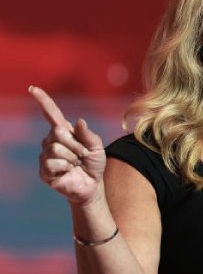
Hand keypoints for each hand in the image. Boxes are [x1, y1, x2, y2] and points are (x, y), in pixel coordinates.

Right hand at [29, 86, 105, 204]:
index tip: (33, 88)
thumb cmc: (94, 163)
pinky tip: (67, 171)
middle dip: (76, 145)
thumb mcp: (97, 148)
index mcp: (65, 132)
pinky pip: (52, 163)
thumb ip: (89, 135)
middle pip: (58, 132)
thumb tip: (79, 122)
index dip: (44, 101)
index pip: (52, 114)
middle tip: (83, 155)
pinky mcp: (44, 170)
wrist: (92, 184)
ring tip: (76, 164)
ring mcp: (46, 155)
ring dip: (72, 157)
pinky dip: (65, 167)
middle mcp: (52, 141)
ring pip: (56, 148)